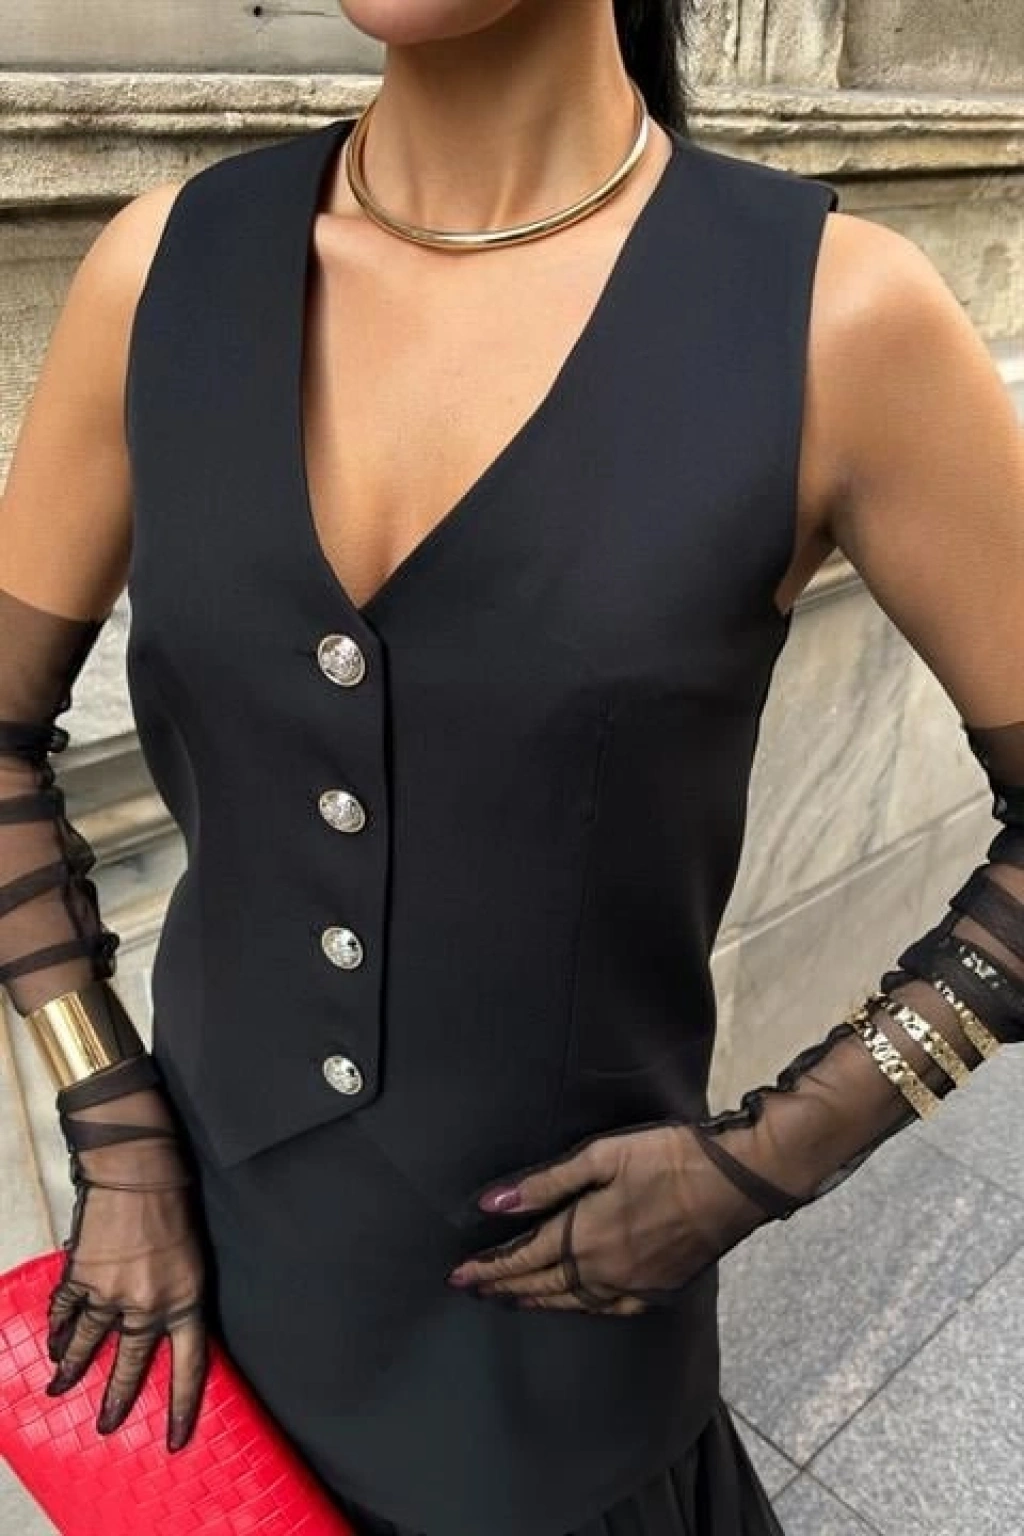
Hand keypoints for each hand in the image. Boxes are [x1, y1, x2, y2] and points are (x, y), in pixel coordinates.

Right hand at [44, 1085, 208, 1451]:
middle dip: (116, 1400)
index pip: (190, 1368)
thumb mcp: (193, 1259)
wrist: (140, 1171)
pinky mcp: (81, 1277)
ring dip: (72, 1369)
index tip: (175, 1440)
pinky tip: (52, 1343)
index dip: (184, 1407)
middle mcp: (148, 1305)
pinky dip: (56, 1330)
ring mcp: (111, 1293)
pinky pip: (64, 1314)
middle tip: (104, 1427)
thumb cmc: (175, 1208)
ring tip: (58, 1390)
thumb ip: (178, 1296)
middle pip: (131, 1367)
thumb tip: (162, 1331)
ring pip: (87, 1345)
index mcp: (186, 1300)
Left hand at [446, 1120, 772, 1313]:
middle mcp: (602, 1271)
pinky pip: (607, 1310)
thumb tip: (492, 1206)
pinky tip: (574, 1305)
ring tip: (511, 1298)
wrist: (737, 1183)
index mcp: (584, 1236)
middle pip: (541, 1284)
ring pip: (571, 1302)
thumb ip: (545, 1184)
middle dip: (503, 1286)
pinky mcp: (659, 1289)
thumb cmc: (666, 1157)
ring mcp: (633, 1285)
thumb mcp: (601, 1156)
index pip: (523, 1258)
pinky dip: (580, 1309)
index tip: (458, 1275)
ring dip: (536, 1300)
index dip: (489, 1267)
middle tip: (471, 1289)